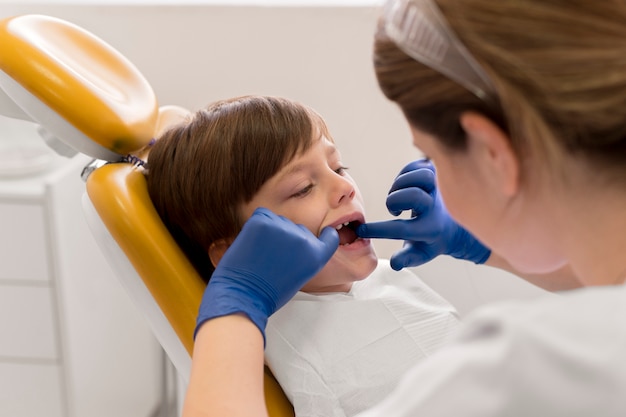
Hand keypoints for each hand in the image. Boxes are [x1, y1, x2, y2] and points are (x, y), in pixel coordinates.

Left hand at [195, 207, 338, 341]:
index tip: (323, 232)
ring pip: (279, 221)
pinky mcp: (262, 221)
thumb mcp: (300, 276)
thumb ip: (306, 256)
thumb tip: (299, 243)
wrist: (244, 294)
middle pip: (298, 229)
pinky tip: (253, 241)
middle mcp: (303, 239)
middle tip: (274, 256)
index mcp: (316, 255)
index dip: (325, 234)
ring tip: (261, 252)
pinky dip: (258, 224)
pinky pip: (263, 214)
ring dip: (271, 231)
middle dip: (288, 238)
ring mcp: (282, 227)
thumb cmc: (269, 292)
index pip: (330, 237)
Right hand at [357, 159, 489, 269]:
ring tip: (398, 194)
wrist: (454, 225)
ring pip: (421, 176)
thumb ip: (406, 259)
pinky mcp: (438, 174)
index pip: (401, 229)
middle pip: (413, 196)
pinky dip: (406, 172)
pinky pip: (420, 164)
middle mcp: (436, 208)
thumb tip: (394, 264)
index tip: (362, 230)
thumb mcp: (419, 253)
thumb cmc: (430, 239)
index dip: (377, 230)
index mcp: (430, 229)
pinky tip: (403, 184)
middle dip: (394, 201)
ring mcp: (438, 189)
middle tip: (395, 210)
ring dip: (401, 183)